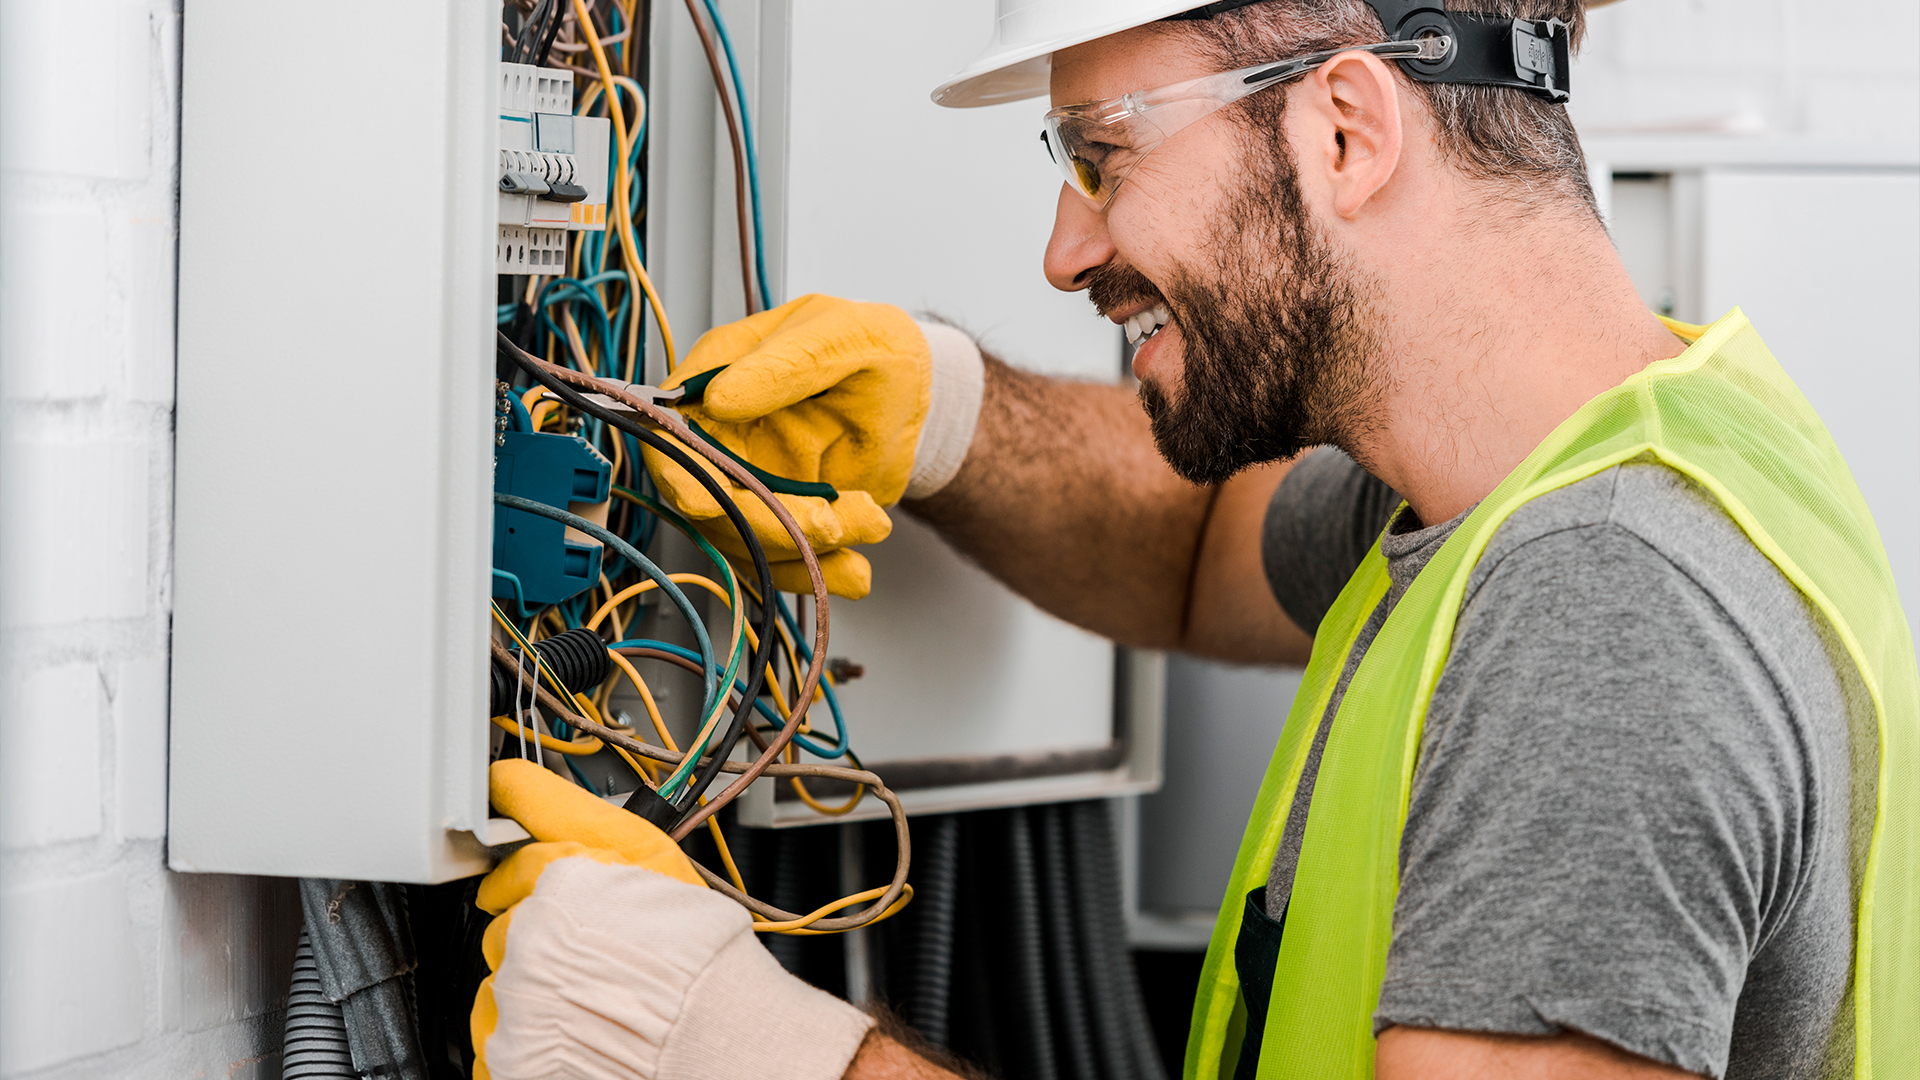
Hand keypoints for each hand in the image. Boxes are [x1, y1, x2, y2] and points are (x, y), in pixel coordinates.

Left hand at [471, 759, 872, 1079]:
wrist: (707, 1028)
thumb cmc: (692, 945)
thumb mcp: (645, 849)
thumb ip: (564, 810)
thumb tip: (507, 779)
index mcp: (556, 877)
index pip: (516, 865)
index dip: (532, 874)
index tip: (545, 885)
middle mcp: (525, 933)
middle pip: (505, 922)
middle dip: (537, 929)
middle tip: (589, 942)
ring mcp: (514, 997)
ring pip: (501, 978)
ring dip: (530, 979)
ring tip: (587, 985)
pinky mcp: (510, 1052)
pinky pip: (499, 1034)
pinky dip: (524, 1031)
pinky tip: (570, 1022)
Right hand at [642, 294, 981, 598]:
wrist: (915, 395)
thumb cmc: (875, 348)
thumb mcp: (841, 339)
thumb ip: (785, 365)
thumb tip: (718, 399)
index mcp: (720, 374)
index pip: (675, 432)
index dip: (682, 474)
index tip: (707, 504)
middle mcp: (721, 431)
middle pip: (711, 498)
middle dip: (768, 522)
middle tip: (830, 523)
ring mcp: (746, 478)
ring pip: (747, 537)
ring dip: (807, 546)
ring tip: (872, 520)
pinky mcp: (778, 514)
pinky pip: (780, 558)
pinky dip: (817, 572)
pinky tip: (854, 571)